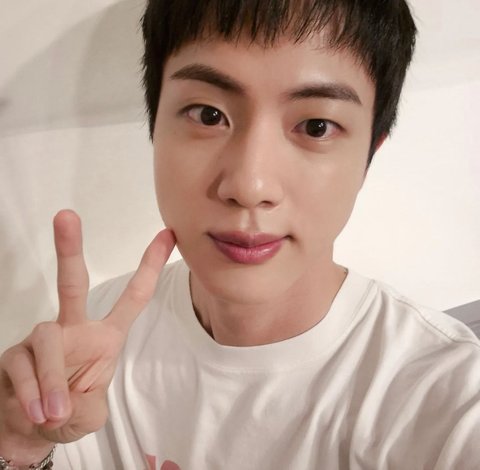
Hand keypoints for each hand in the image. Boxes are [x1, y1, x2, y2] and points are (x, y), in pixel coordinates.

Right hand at [0, 210, 174, 462]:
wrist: (33, 430)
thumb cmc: (71, 410)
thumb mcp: (92, 411)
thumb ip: (85, 404)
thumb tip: (61, 402)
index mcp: (104, 335)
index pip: (133, 297)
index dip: (149, 267)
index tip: (168, 235)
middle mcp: (73, 328)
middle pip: (73, 283)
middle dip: (70, 249)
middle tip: (66, 216)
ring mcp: (43, 338)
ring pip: (46, 338)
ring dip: (51, 378)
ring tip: (55, 411)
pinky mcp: (15, 354)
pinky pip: (23, 365)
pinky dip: (32, 392)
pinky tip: (38, 411)